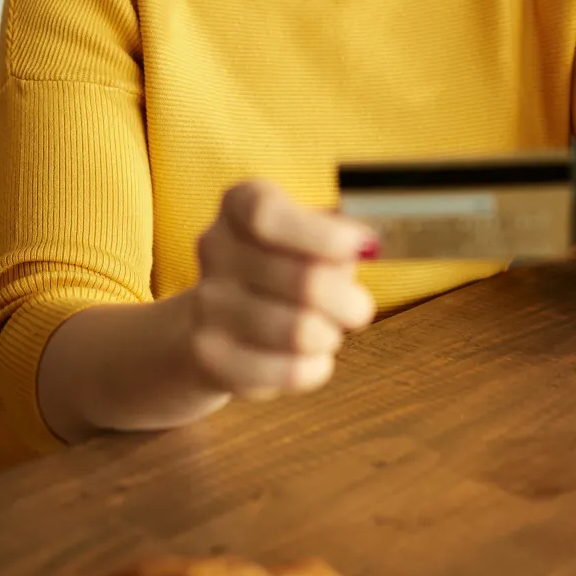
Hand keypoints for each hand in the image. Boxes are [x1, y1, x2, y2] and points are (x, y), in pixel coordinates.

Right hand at [186, 179, 376, 401]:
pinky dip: (314, 369)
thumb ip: (338, 236)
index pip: (267, 215)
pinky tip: (313, 358)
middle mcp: (214, 247)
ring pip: (297, 331)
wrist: (222, 318)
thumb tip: (369, 247)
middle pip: (301, 280)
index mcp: (239, 204)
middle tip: (359, 308)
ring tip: (327, 331)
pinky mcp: (210, 355)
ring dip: (329, 335)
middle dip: (347, 301)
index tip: (364, 248)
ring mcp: (206, 302)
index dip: (320, 237)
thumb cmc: (286, 265)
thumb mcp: (311, 235)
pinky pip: (285, 372)